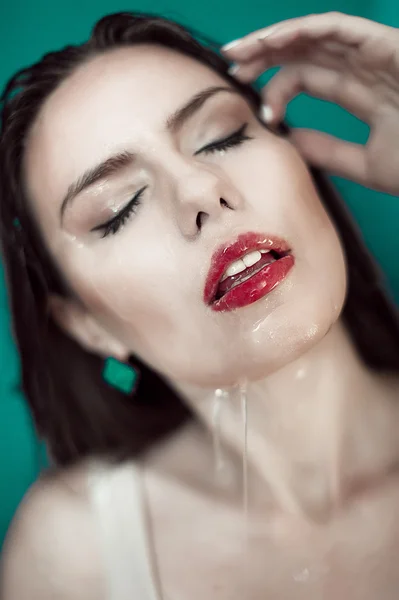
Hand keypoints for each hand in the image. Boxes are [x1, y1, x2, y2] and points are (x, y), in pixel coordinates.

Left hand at [222, 12, 398, 195]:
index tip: (261, 112)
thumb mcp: (366, 163)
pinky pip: (340, 27)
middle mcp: (366, 68)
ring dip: (276, 37)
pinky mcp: (386, 45)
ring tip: (241, 50)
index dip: (277, 88)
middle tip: (232, 65)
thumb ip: (329, 151)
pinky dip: (305, 29)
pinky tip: (274, 40)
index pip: (308, 79)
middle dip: (265, 55)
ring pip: (316, 34)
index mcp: (362, 93)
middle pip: (306, 52)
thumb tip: (289, 141)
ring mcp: (376, 54)